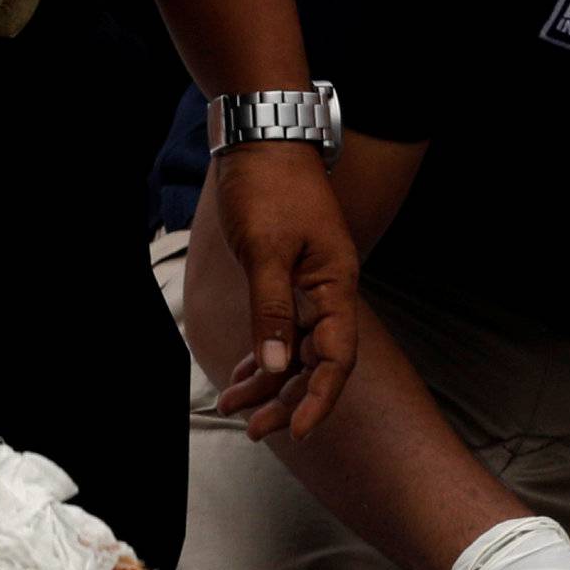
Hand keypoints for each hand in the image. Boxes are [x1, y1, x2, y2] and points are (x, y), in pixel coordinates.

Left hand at [207, 143, 358, 440]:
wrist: (261, 137)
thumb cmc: (268, 188)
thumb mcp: (265, 251)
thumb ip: (270, 311)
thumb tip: (275, 367)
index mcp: (335, 287)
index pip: (336, 358)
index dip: (320, 398)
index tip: (296, 430)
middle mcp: (327, 295)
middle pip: (313, 364)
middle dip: (284, 400)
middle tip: (254, 431)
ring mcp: (308, 291)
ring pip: (292, 352)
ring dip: (265, 383)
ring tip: (232, 409)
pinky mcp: (287, 284)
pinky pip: (279, 333)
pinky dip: (260, 357)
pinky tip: (241, 378)